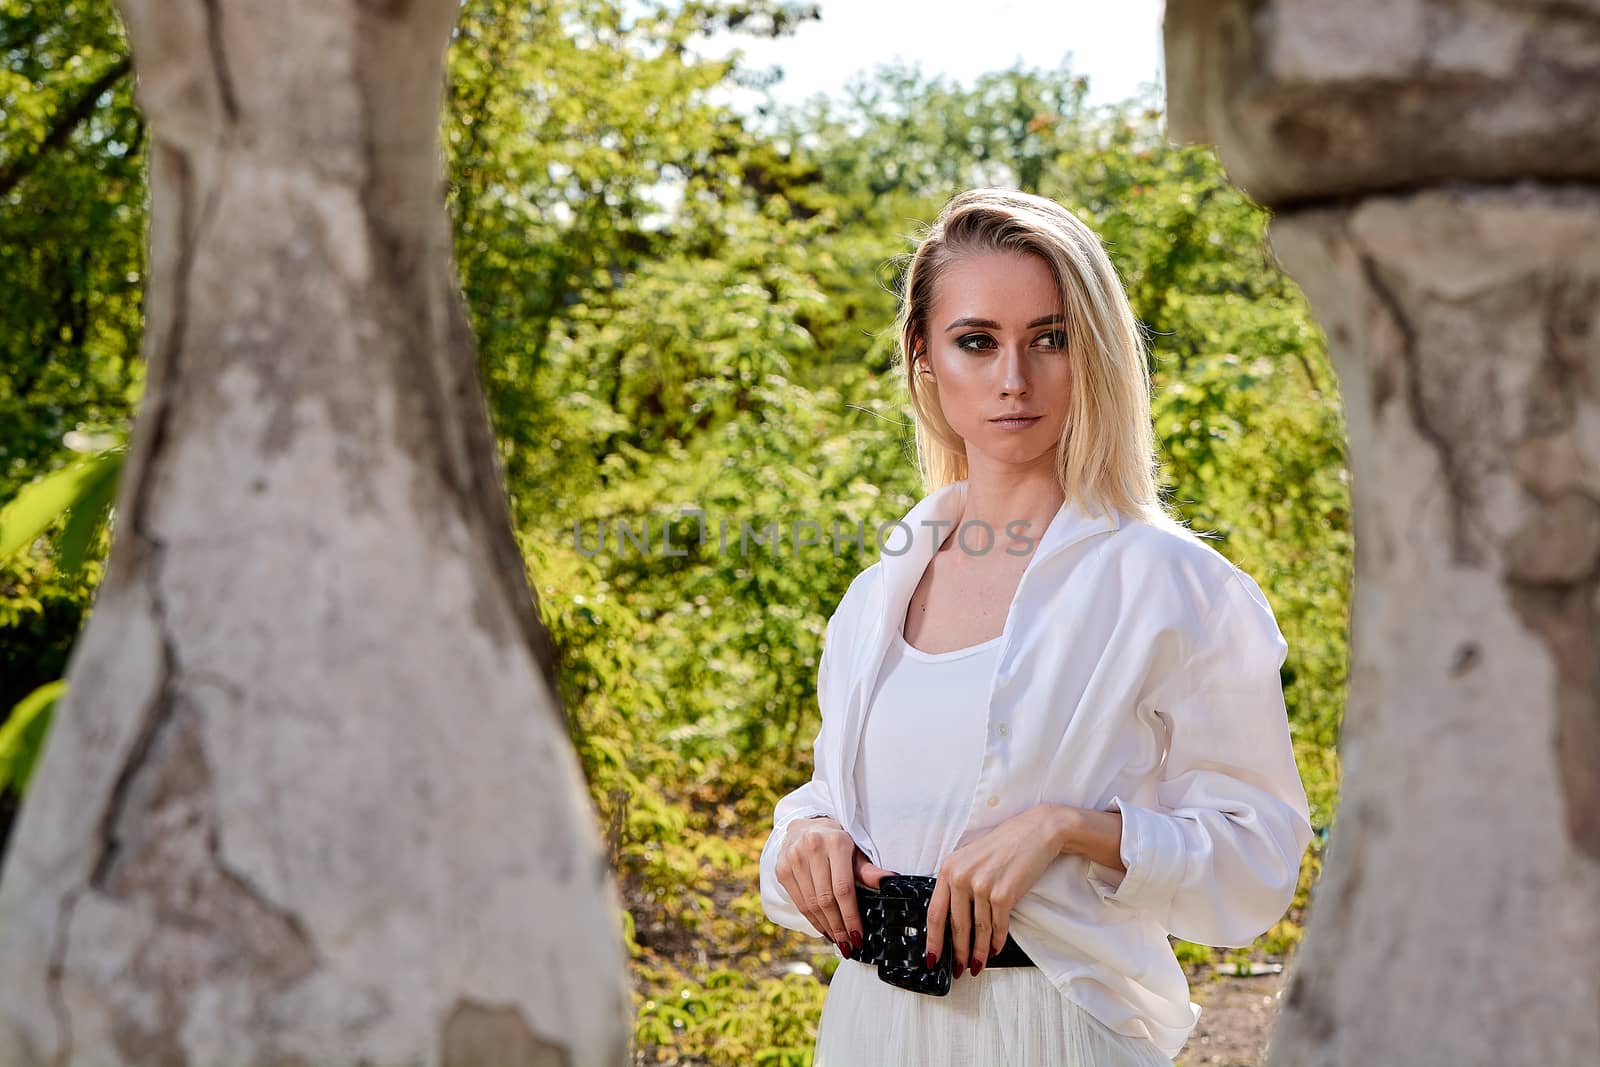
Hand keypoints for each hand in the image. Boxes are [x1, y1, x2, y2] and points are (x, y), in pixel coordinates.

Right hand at [775, 815, 897, 956]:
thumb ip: (868, 870)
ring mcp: (793, 859)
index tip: (858, 935)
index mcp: (836, 842)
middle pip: (826, 899)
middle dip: (839, 927)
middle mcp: (812, 848)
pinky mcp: (782, 869)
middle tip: (848, 944)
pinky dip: (812, 919)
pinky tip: (823, 928)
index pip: (843, 889)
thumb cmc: (835, 842)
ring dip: (826, 927)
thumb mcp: (854, 851)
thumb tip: (890, 881)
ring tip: (838, 940)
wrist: (804, 827)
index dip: (851, 916)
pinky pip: (799, 902)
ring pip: (811, 904)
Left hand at [924, 804, 1064, 977]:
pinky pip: (998, 926)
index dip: (933, 939)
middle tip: (958, 969)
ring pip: (978, 930)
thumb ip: (957, 882)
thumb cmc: (1004, 845)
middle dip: (957, 952)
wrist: (1036, 832)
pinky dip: (997, 941)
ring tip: (977, 964)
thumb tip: (951, 917)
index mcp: (949, 868)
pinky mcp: (1004, 894)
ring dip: (978, 951)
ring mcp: (982, 886)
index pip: (935, 912)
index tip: (931, 957)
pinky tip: (995, 949)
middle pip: (955, 926)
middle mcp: (961, 877)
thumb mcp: (971, 858)